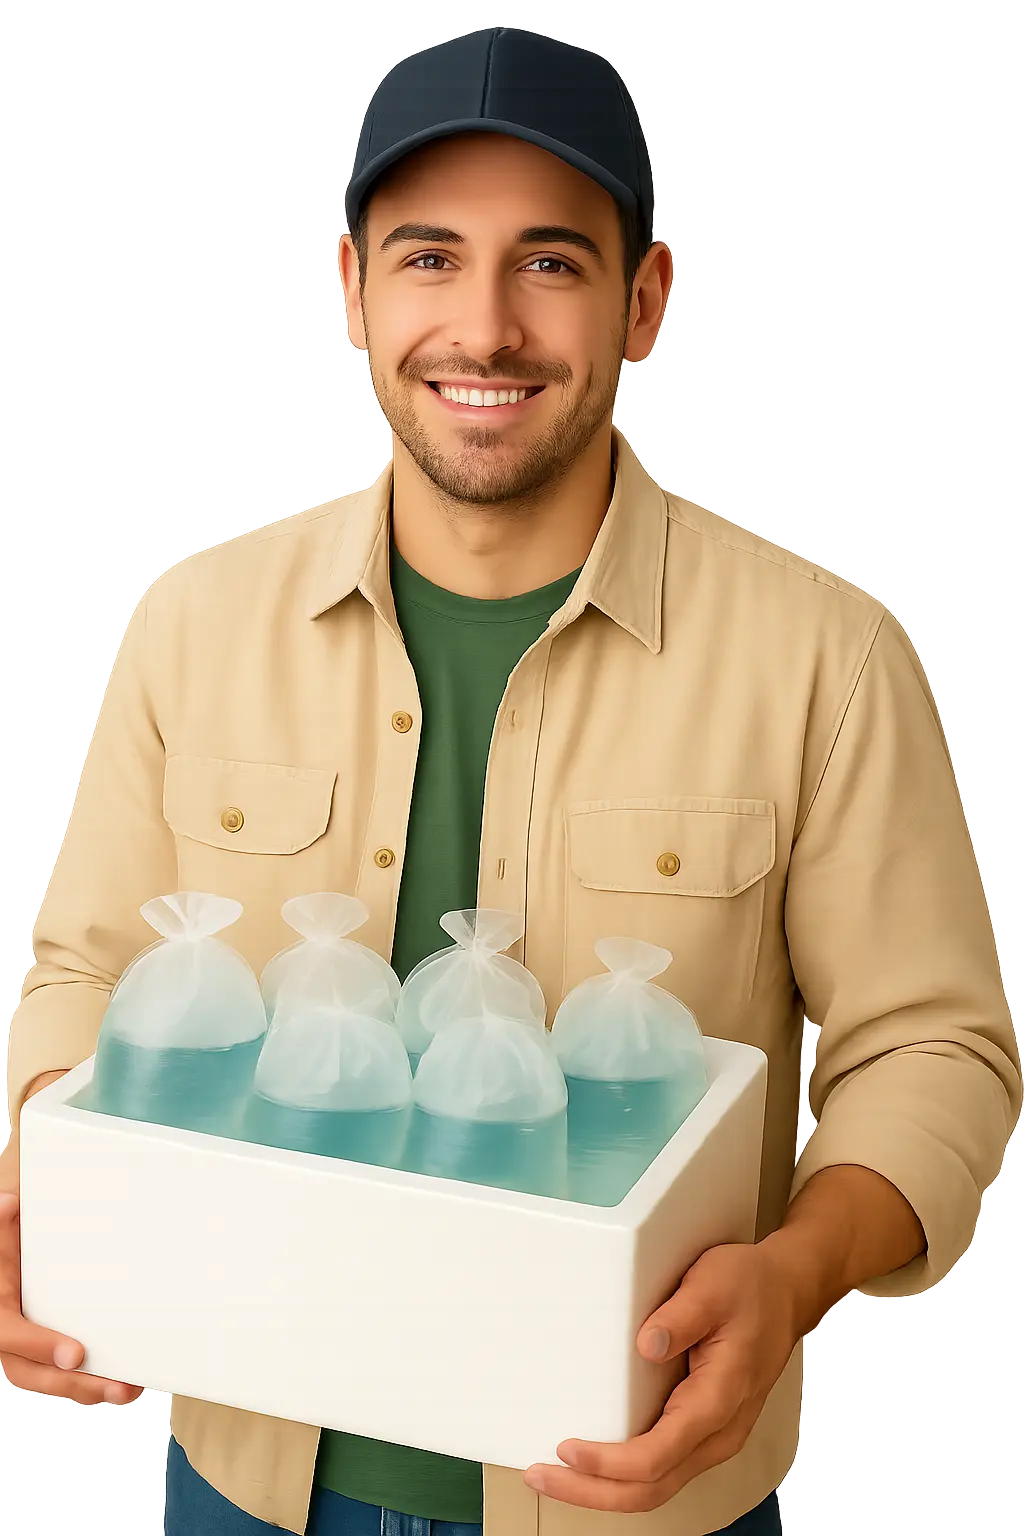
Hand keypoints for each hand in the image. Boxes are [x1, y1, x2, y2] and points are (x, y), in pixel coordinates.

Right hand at [0, 1188, 144, 1407]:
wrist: (3, 1267)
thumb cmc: (6, 1250)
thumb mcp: (2, 1233)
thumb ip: (4, 1223)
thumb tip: (9, 1205)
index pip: (12, 1335)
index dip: (42, 1347)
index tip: (75, 1354)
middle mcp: (5, 1336)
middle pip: (34, 1373)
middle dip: (77, 1384)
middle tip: (116, 1387)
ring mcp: (20, 1352)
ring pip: (49, 1381)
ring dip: (89, 1390)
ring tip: (127, 1391)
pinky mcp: (38, 1355)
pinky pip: (60, 1376)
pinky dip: (88, 1384)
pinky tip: (119, 1386)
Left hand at [522, 1241, 799, 1511]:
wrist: (785, 1293)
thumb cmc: (750, 1287)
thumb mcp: (715, 1284)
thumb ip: (683, 1315)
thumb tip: (646, 1343)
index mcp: (720, 1400)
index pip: (659, 1455)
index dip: (610, 1463)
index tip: (568, 1448)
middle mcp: (717, 1433)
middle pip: (651, 1489)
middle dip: (591, 1492)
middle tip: (538, 1475)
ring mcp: (711, 1437)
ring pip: (654, 1487)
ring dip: (601, 1489)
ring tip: (552, 1475)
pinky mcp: (700, 1430)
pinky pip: (659, 1468)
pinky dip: (619, 1475)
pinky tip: (589, 1461)